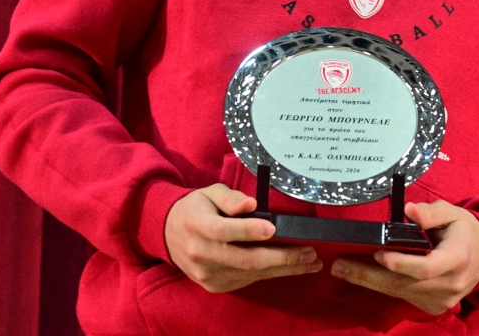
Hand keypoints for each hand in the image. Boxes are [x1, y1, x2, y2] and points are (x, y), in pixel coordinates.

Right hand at [162, 184, 321, 292]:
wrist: (168, 233)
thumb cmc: (196, 208)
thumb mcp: (210, 193)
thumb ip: (231, 198)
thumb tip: (252, 204)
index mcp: (197, 225)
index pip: (224, 231)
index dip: (248, 231)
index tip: (273, 229)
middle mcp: (201, 253)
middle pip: (244, 259)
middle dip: (281, 258)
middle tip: (309, 253)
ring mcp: (207, 274)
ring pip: (250, 273)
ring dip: (283, 269)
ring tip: (310, 262)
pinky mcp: (214, 285)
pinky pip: (246, 280)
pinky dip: (270, 273)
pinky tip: (289, 267)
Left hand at [329, 202, 478, 315]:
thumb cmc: (465, 232)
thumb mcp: (453, 213)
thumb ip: (431, 213)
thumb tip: (407, 210)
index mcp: (457, 258)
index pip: (426, 267)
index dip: (401, 263)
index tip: (377, 253)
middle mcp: (449, 284)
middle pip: (404, 284)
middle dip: (369, 275)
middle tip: (340, 265)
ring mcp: (441, 300)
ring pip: (399, 292)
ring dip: (369, 281)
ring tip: (342, 269)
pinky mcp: (433, 307)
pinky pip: (403, 296)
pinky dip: (382, 286)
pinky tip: (361, 276)